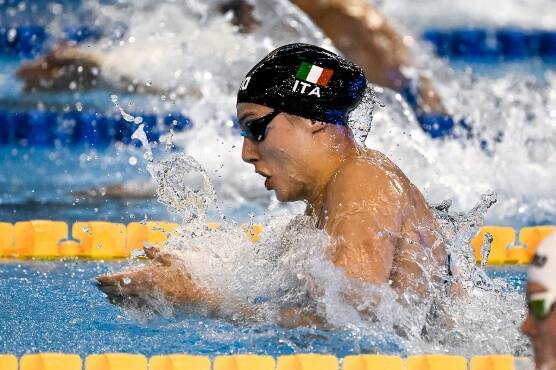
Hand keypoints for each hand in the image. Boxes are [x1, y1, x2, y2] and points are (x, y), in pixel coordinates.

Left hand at [96, 246, 212, 307]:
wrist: (202, 298)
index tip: (96, 278)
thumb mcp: (174, 259)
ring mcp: (149, 304)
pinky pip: (137, 310)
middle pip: (120, 292)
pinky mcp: (156, 312)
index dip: (106, 279)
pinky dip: (128, 307)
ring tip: (108, 297)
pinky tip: (126, 305)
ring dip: (115, 300)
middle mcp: (144, 292)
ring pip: (126, 303)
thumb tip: (144, 246)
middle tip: (98, 286)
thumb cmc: (188, 275)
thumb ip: (157, 253)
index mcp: (146, 277)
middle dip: (107, 289)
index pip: (120, 279)